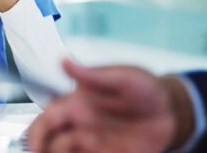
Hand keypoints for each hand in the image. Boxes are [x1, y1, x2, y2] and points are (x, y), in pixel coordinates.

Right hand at [27, 59, 190, 152]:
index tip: (35, 146)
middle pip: (48, 140)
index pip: (46, 119)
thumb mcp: (123, 77)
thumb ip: (93, 75)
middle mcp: (79, 125)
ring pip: (61, 152)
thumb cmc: (145, 89)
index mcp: (76, 103)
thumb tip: (64, 62)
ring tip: (72, 152)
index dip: (36, 134)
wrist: (171, 113)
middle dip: (39, 148)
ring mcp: (92, 143)